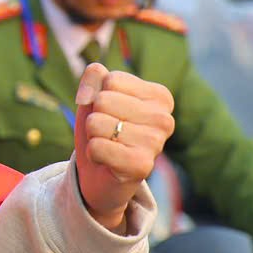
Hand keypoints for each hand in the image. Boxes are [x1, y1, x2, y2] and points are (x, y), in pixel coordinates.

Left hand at [74, 63, 174, 231]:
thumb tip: (88, 95)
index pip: (111, 79)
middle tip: (108, 133)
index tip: (110, 113)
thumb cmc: (102, 128)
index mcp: (160, 96)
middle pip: (103, 100)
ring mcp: (156, 143)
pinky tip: (106, 161)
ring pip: (96, 123)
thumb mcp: (96, 95)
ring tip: (108, 145)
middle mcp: (164, 118)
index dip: (98, 95)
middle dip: (95, 116)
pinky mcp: (142, 166)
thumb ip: (94, 77)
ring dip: (93, 135)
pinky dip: (92, 153)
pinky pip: (96, 146)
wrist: (100, 175)